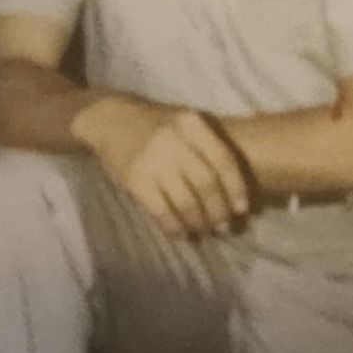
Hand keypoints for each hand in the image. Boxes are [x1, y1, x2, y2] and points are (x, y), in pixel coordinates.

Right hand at [73, 96, 250, 238]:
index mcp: (193, 124)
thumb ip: (209, 146)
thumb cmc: (158, 126)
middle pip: (207, 183)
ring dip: (199, 222)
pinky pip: (161, 210)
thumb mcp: (186, 125)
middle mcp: (175, 140)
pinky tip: (181, 233)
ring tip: (205, 232)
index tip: (242, 209)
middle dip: (219, 210)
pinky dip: (174, 226)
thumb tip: (237, 189)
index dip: (236, 188)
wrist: (110, 119)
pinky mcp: (134, 179)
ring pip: (186, 200)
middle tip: (224, 227)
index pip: (224, 160)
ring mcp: (153, 160)